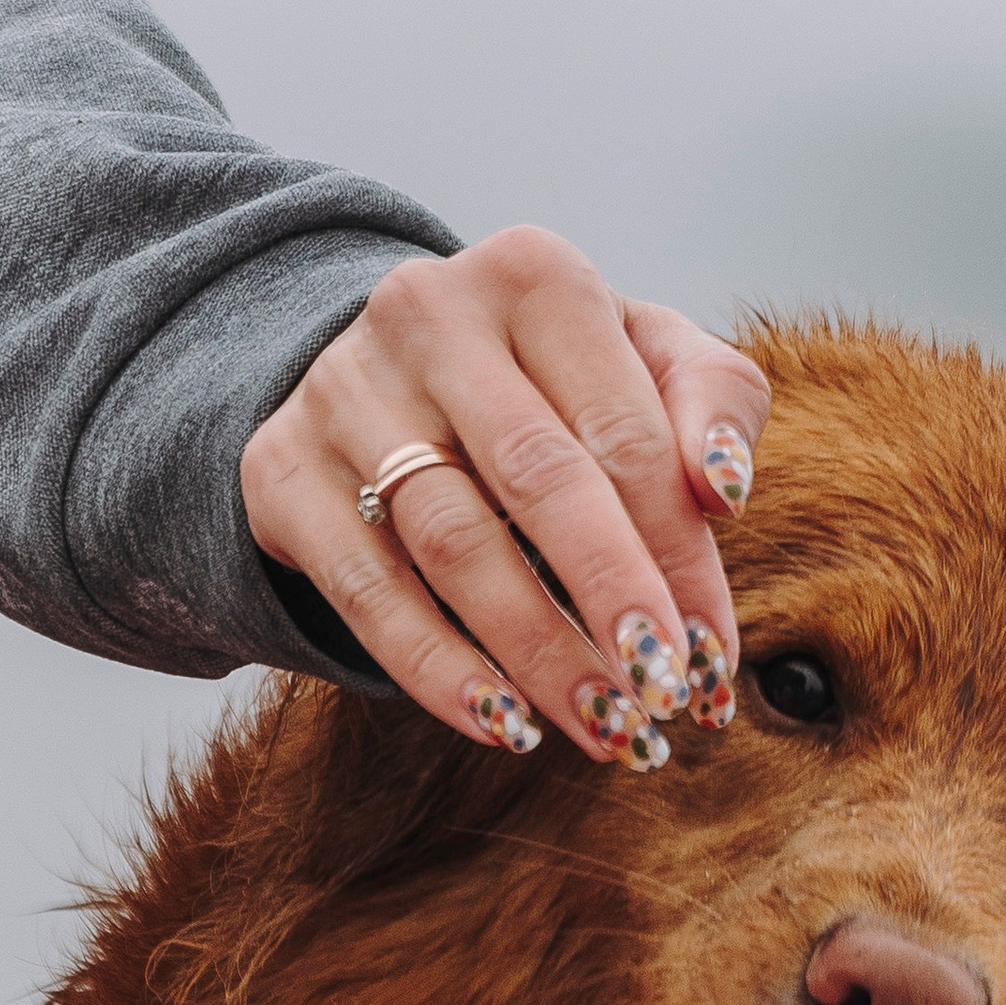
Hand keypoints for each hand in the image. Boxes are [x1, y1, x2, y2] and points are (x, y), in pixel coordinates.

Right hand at [240, 227, 768, 767]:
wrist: (382, 373)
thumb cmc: (547, 380)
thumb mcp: (641, 358)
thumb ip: (710, 400)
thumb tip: (722, 490)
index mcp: (534, 276)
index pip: (626, 434)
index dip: (680, 557)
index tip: (712, 656)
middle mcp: (429, 314)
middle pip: (541, 480)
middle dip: (612, 601)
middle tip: (662, 696)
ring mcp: (345, 391)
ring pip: (455, 545)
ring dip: (539, 654)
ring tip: (604, 728)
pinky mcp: (283, 470)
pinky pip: (368, 592)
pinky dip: (439, 670)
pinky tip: (503, 722)